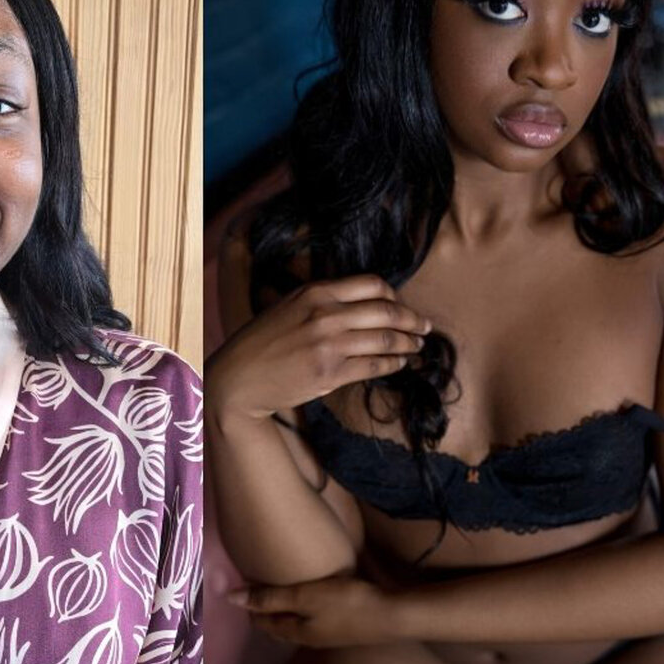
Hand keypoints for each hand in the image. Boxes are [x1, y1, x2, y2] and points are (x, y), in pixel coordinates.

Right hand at [206, 275, 429, 419]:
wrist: (239, 378)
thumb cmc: (262, 342)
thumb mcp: (289, 306)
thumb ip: (323, 301)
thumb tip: (363, 304)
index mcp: (316, 292)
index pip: (372, 285)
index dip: (395, 296)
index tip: (402, 306)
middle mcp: (325, 314)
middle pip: (386, 311)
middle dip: (412, 321)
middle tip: (425, 328)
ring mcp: (329, 344)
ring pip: (385, 340)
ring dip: (408, 344)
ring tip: (416, 347)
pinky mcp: (330, 373)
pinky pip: (374, 366)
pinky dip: (392, 364)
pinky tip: (399, 365)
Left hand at [229, 575, 400, 646]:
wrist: (393, 616)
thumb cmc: (346, 603)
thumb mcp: (304, 595)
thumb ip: (269, 596)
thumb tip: (230, 598)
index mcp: (297, 633)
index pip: (265, 623)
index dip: (251, 609)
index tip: (241, 592)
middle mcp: (310, 639)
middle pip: (280, 627)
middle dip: (265, 614)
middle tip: (254, 595)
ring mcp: (330, 636)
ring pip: (298, 625)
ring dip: (284, 613)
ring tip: (278, 596)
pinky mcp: (345, 629)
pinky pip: (314, 621)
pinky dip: (303, 611)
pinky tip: (311, 601)